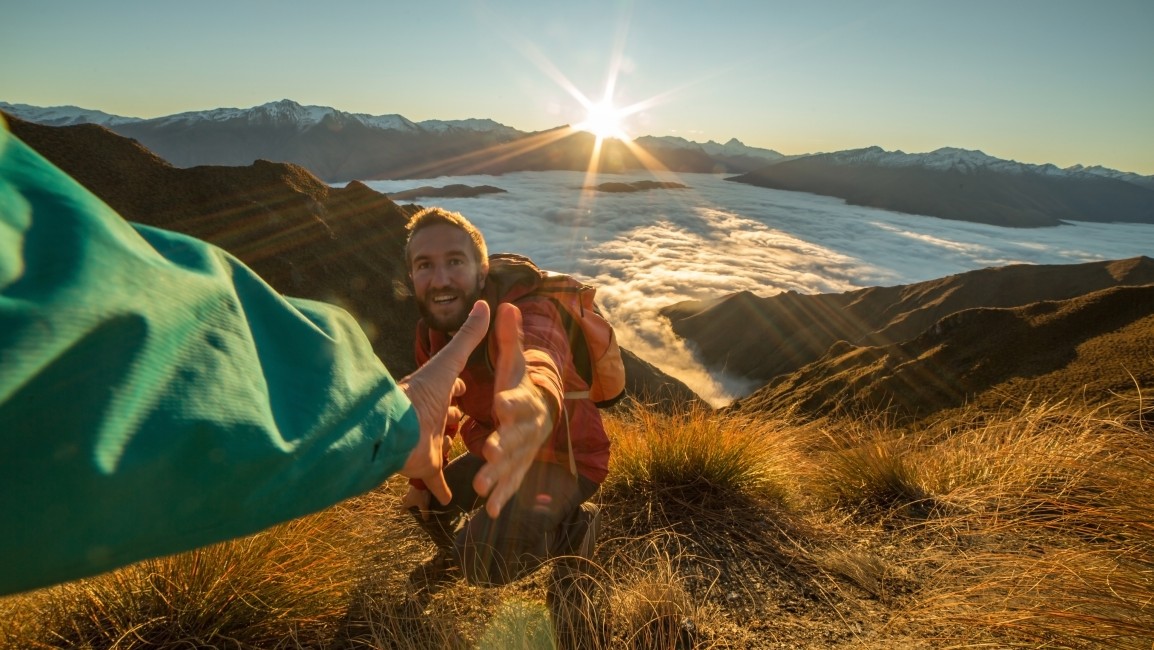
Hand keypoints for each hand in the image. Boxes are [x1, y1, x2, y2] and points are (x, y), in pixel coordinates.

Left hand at [398, 300, 488, 505]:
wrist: (394, 429)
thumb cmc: (421, 393)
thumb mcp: (450, 362)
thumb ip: (468, 335)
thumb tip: (485, 302)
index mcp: (435, 391)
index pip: (450, 385)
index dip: (459, 385)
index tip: (466, 386)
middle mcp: (431, 415)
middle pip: (446, 415)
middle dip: (454, 417)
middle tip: (467, 419)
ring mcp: (428, 441)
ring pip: (441, 445)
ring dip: (448, 447)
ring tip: (463, 452)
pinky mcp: (426, 465)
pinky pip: (435, 480)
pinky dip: (440, 488)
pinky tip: (449, 500)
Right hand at [401, 486, 431, 519]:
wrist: (421, 482)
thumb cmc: (421, 495)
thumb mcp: (423, 505)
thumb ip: (424, 512)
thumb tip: (425, 520)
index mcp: (408, 502)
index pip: (404, 507)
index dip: (402, 511)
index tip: (401, 513)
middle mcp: (408, 496)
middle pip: (404, 499)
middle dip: (404, 501)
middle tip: (405, 503)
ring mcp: (410, 490)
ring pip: (407, 494)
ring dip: (409, 496)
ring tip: (412, 498)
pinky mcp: (414, 485)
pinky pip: (412, 489)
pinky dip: (413, 491)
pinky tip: (417, 492)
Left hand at [473, 303, 554, 517]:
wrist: (541, 412)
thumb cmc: (520, 386)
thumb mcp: (512, 362)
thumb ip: (507, 338)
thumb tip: (503, 305)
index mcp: (517, 402)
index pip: (515, 401)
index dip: (510, 401)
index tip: (501, 404)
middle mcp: (519, 429)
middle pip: (511, 439)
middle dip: (502, 446)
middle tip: (492, 452)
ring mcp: (515, 452)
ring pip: (507, 467)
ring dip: (495, 477)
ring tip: (482, 489)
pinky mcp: (511, 469)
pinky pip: (507, 484)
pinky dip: (499, 497)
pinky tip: (492, 511)